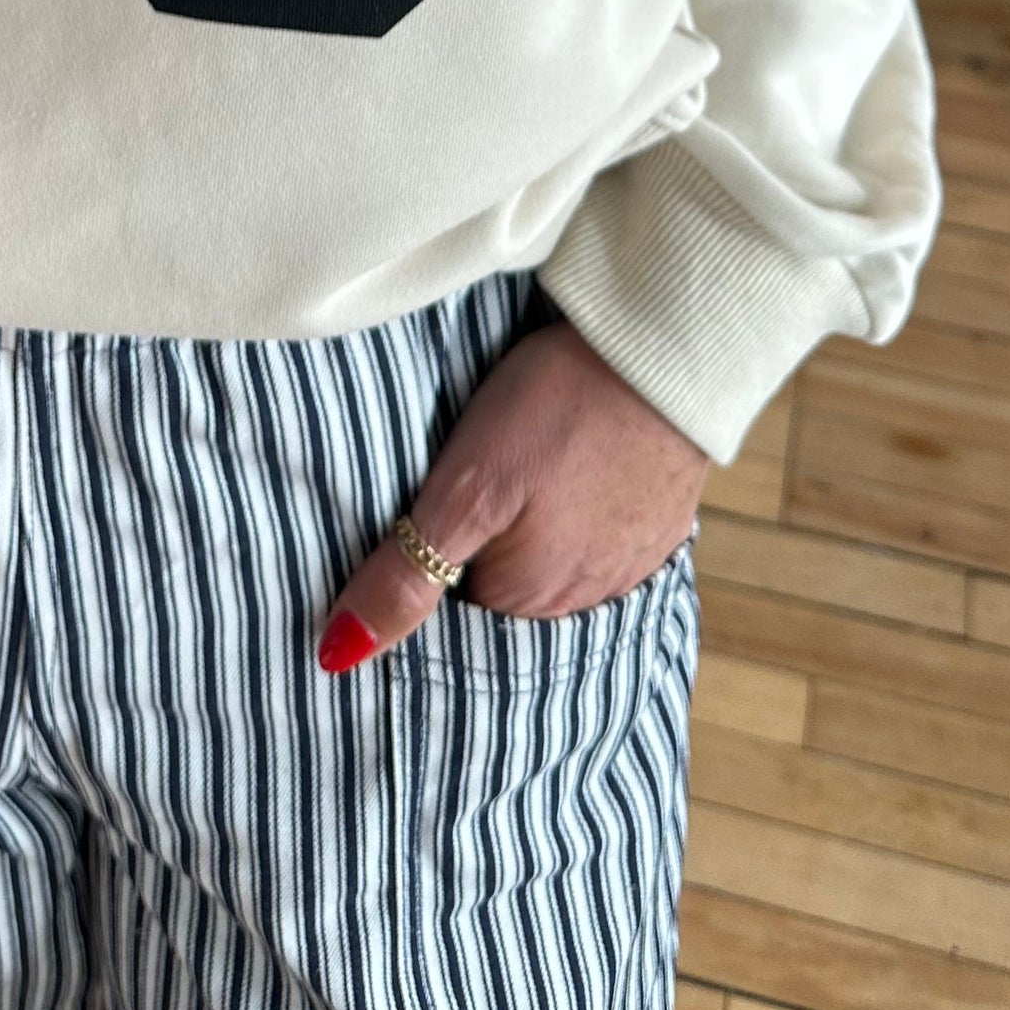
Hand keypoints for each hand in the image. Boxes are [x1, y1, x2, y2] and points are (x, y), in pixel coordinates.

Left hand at [317, 321, 705, 669]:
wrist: (667, 355)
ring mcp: (625, 565)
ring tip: (511, 478)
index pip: (447, 618)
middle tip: (461, 486)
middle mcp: (579, 601)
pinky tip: (563, 474)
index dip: (418, 571)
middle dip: (472, 555)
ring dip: (525, 536)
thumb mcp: (465, 485)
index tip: (408, 525)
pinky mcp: (655, 525)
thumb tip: (342, 654)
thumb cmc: (560, 410)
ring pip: (549, 565)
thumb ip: (406, 573)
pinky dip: (573, 516)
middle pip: (499, 593)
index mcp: (524, 601)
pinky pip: (597, 539)